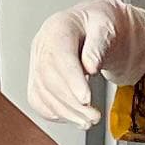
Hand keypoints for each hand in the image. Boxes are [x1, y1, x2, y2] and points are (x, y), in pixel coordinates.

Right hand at [21, 0, 144, 128]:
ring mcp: (37, 62)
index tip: (86, 98)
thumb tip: (90, 65)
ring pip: (42, 93)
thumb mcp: (107, 27)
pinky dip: (56, 114)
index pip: (59, 56)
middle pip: (48, 79)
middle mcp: (42, 45)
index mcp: (58, 27)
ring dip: (66, 113)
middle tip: (94, 116)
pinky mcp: (38, 78)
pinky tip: (74, 118)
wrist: (95, 27)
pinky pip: (39, 100)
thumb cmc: (101, 24)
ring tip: (89, 121)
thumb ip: (98, 45)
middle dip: (71, 103)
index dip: (71, 80)